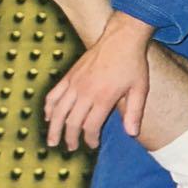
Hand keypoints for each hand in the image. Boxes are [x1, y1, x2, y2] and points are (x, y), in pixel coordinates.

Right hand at [45, 11, 152, 148]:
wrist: (121, 38)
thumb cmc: (133, 65)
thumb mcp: (140, 90)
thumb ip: (134, 113)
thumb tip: (132, 134)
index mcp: (103, 98)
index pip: (90, 126)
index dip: (90, 139)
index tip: (92, 145)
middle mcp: (86, 92)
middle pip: (72, 122)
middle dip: (70, 138)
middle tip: (70, 148)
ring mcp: (75, 83)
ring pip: (58, 111)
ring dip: (54, 128)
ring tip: (52, 141)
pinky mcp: (69, 75)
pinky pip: (54, 94)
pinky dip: (49, 107)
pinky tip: (48, 117)